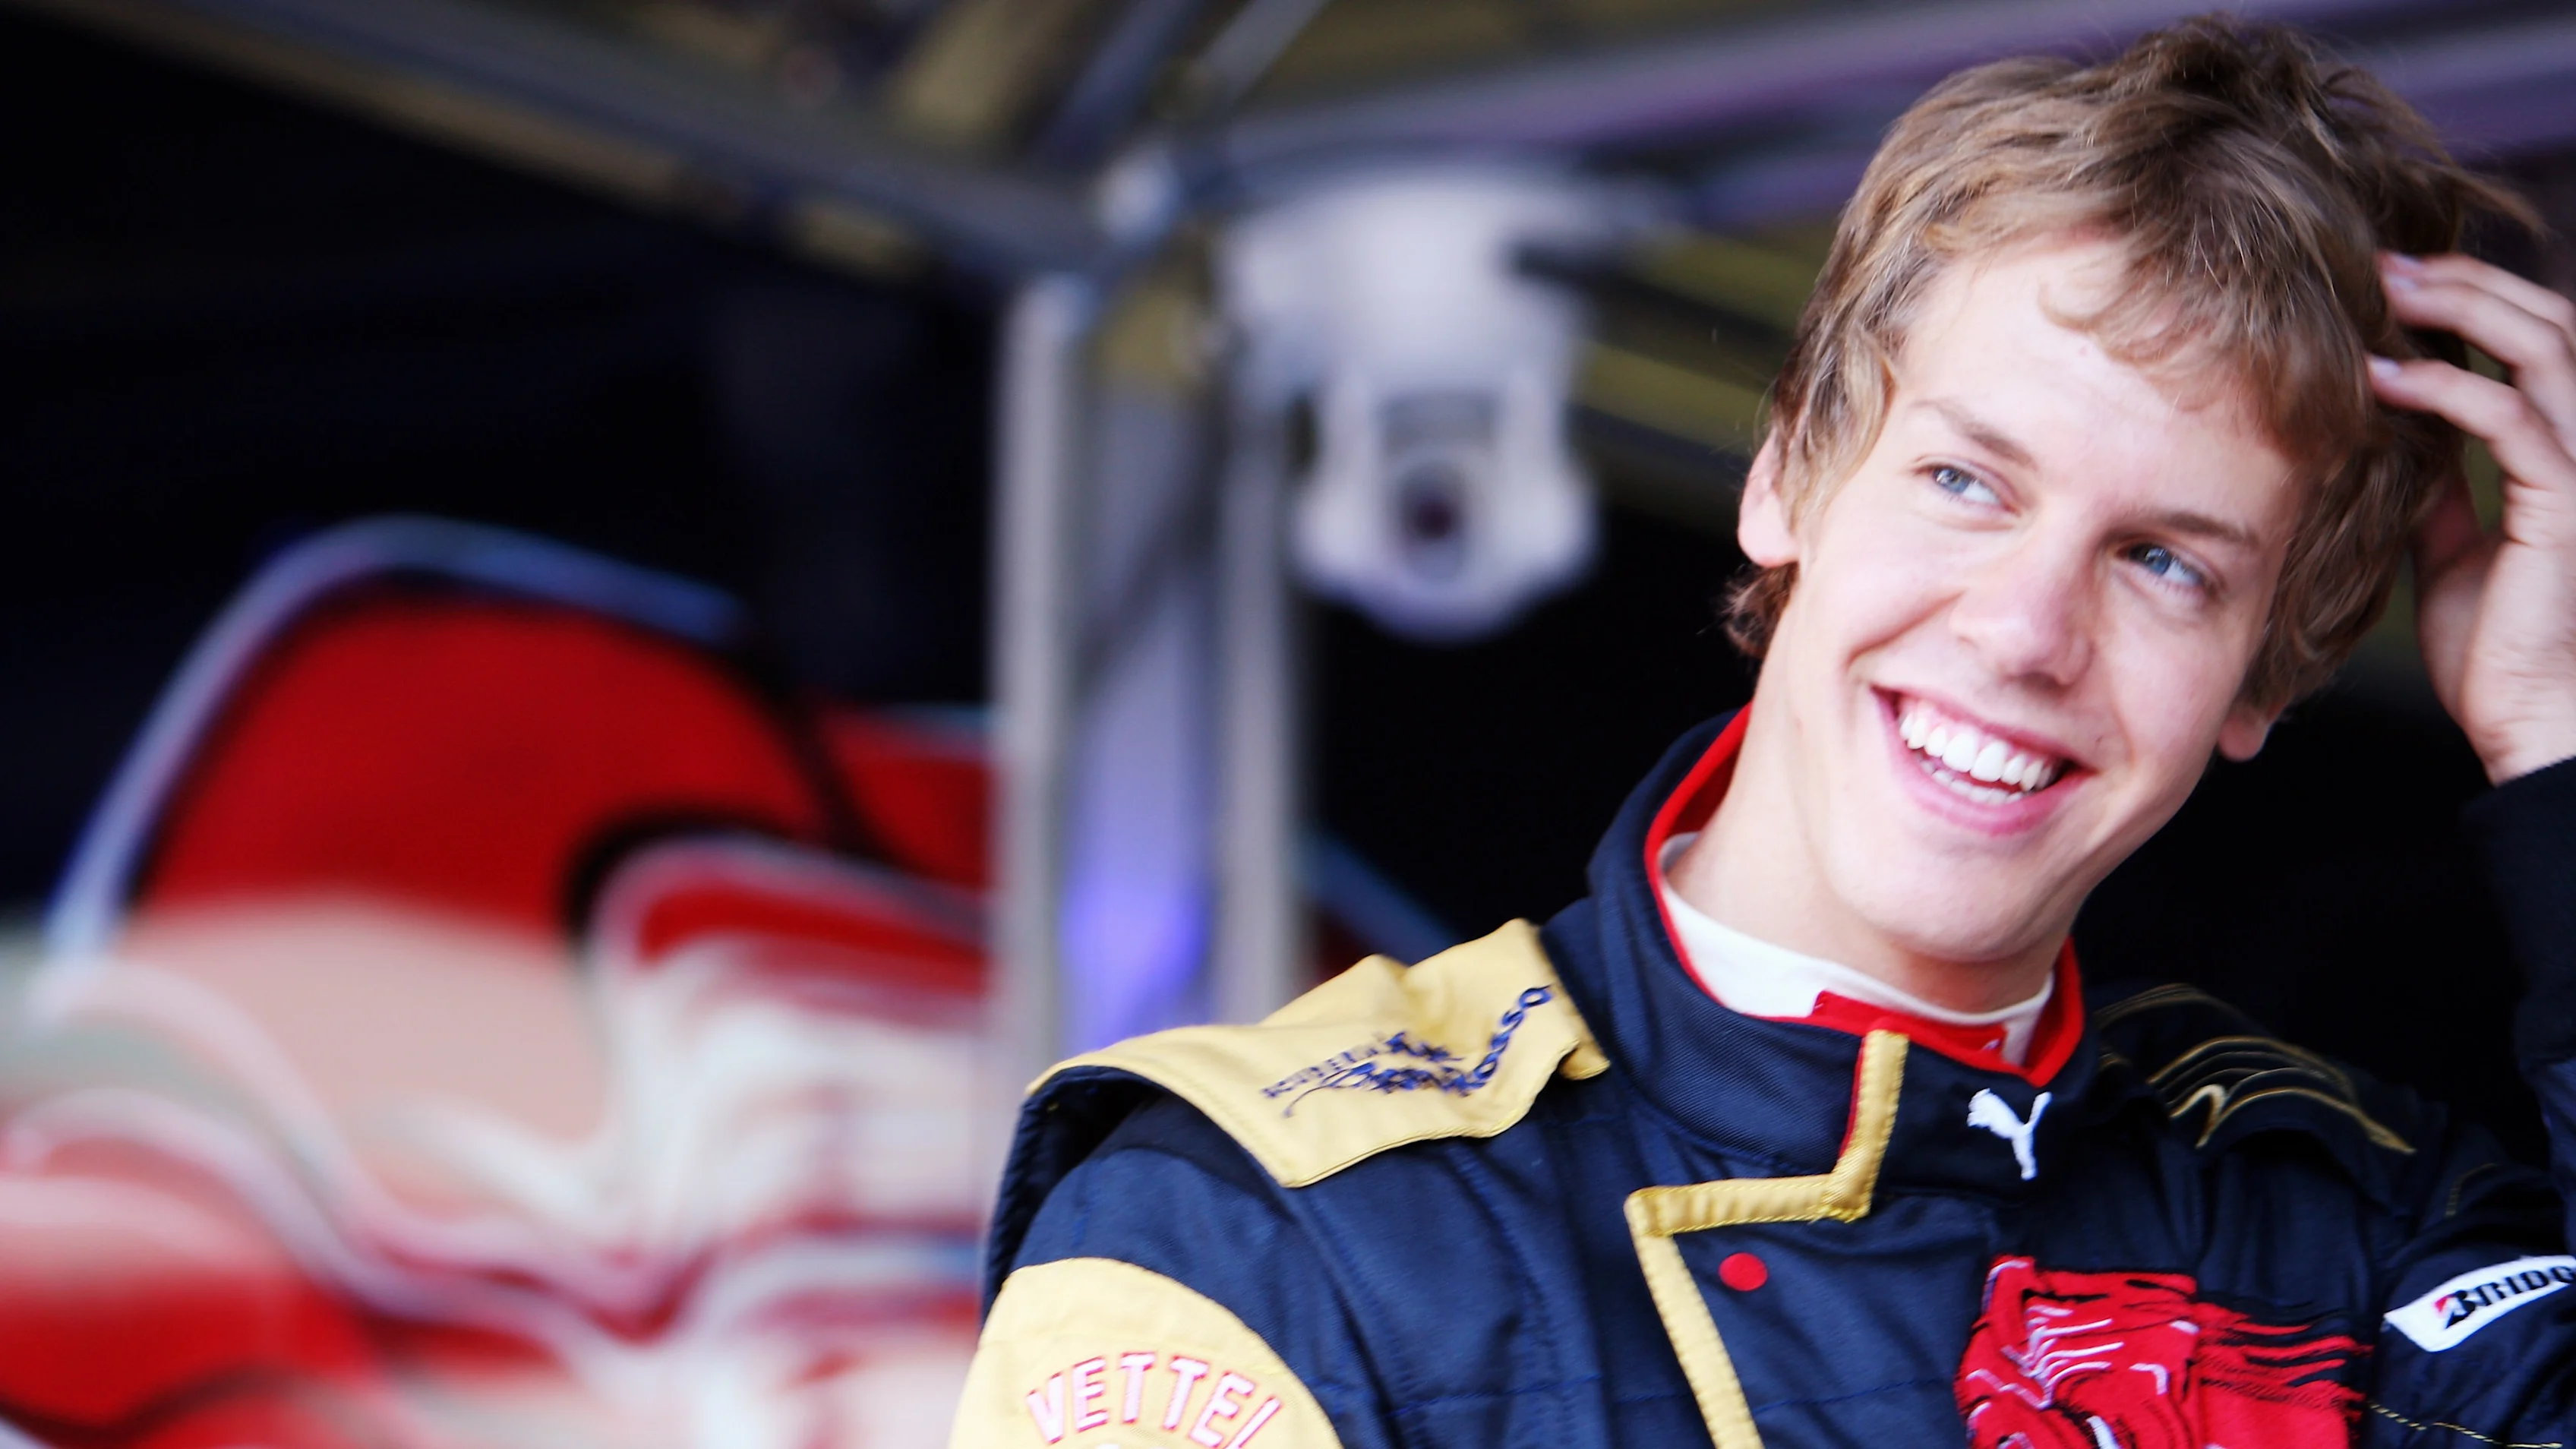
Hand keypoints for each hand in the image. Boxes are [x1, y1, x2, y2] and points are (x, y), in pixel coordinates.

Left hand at [2372, 252, 2575, 783]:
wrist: (2532, 723)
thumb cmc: (2500, 650)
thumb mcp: (2456, 553)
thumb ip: (2443, 491)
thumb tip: (2403, 440)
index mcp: (2569, 454)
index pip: (2539, 346)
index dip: (2478, 301)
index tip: (2396, 285)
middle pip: (2551, 323)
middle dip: (2468, 282)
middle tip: (2383, 263)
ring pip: (2546, 348)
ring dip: (2461, 308)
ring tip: (2383, 291)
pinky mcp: (2569, 505)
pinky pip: (2511, 418)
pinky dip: (2446, 387)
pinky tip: (2384, 376)